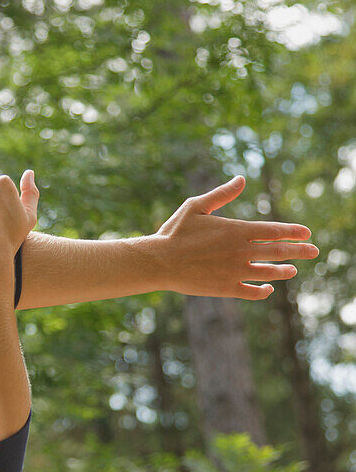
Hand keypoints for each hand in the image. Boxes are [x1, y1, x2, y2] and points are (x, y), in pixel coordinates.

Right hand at [154, 175, 319, 299]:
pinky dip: (263, 291)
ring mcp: (235, 272)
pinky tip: (268, 288)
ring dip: (284, 270)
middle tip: (314, 251)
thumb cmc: (175, 232)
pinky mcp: (226, 289)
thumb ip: (222, 194)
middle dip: (299, 251)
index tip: (306, 234)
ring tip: (293, 270)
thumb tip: (241, 179)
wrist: (159, 262)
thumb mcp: (197, 206)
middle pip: (279, 251)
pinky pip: (252, 292)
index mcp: (236, 230)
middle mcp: (241, 252)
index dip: (293, 232)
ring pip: (269, 272)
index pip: (274, 231)